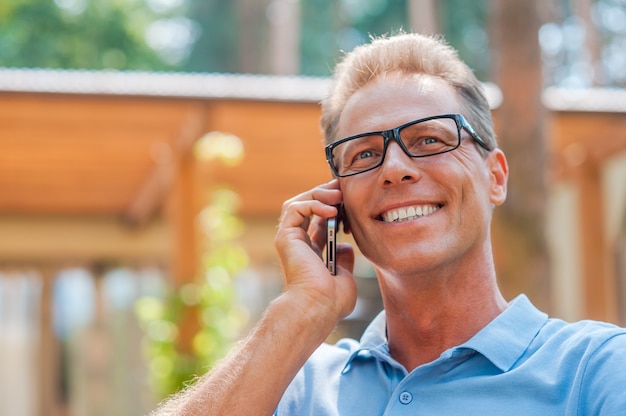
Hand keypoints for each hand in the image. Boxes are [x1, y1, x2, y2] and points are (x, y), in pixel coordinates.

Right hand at [274, 179, 356, 322]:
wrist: (318, 307)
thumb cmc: (331, 301)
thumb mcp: (345, 277)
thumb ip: (344, 260)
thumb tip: (346, 246)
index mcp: (310, 252)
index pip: (318, 220)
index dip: (334, 208)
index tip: (351, 204)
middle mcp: (298, 243)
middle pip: (307, 207)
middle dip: (326, 195)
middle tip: (344, 189)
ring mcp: (290, 239)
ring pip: (298, 203)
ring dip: (319, 195)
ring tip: (338, 196)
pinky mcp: (285, 237)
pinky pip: (295, 208)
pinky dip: (313, 204)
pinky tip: (332, 211)